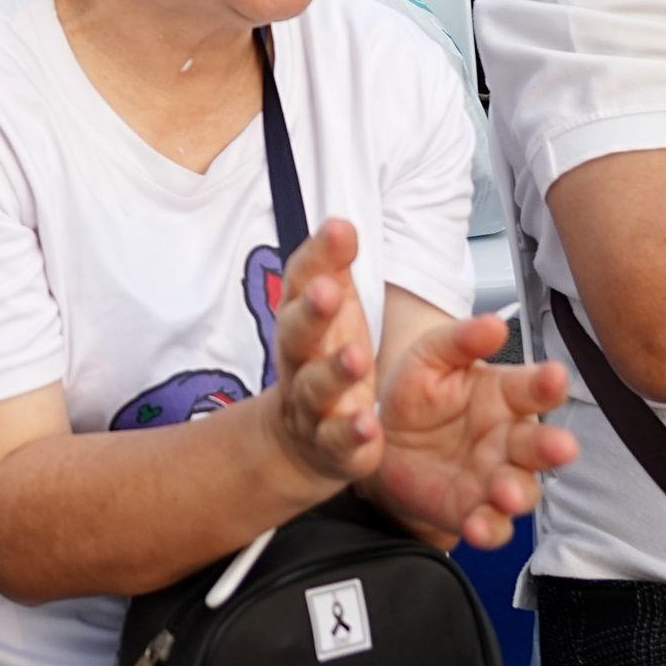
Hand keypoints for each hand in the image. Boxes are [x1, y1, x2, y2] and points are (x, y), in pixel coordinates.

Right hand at [262, 222, 386, 492]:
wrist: (298, 439)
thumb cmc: (322, 357)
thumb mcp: (331, 308)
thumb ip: (335, 266)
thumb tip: (343, 222)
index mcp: (302, 318)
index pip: (301, 281)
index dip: (318, 255)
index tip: (340, 230)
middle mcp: (299, 358)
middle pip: (296, 333)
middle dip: (311, 312)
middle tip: (329, 291)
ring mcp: (312, 403)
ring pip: (316, 387)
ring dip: (334, 371)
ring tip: (357, 357)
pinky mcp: (332, 443)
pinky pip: (338, 439)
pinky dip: (351, 433)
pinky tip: (369, 424)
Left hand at [370, 313, 577, 551]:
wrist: (382, 441)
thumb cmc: (417, 392)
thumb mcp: (429, 356)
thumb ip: (460, 340)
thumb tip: (494, 324)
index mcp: (504, 395)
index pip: (533, 388)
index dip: (547, 384)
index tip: (556, 377)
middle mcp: (509, 439)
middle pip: (539, 444)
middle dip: (552, 447)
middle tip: (562, 447)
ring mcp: (495, 478)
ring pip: (522, 489)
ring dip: (518, 494)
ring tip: (507, 494)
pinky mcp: (474, 511)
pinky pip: (491, 525)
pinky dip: (489, 529)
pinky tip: (478, 528)